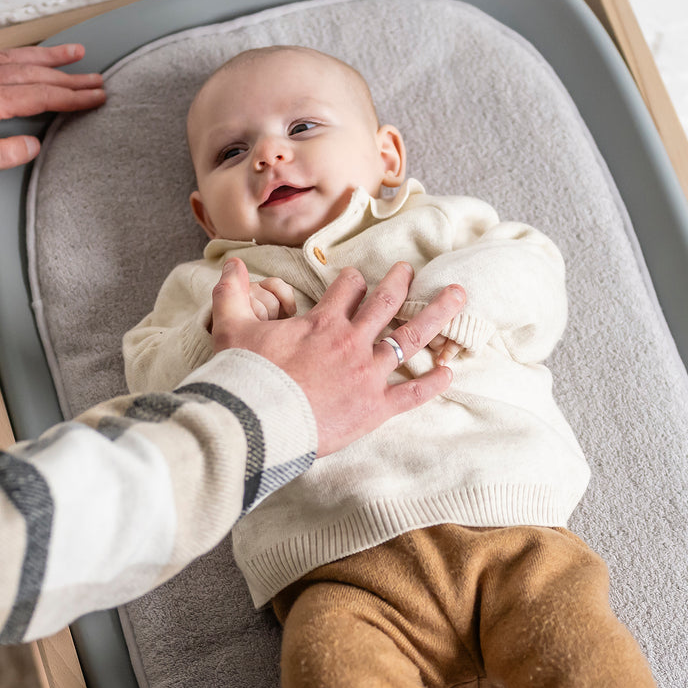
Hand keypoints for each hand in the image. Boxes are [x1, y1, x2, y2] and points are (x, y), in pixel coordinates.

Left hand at [0, 43, 105, 193]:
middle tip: (97, 79)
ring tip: (75, 54)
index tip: (95, 97)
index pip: (39, 97)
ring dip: (49, 58)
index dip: (71, 98)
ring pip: (16, 59)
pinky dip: (20, 56)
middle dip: (70, 77)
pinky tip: (30, 57)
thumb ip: (3, 154)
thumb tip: (33, 144)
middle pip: (34, 75)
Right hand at [210, 258, 465, 455]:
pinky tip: (449, 371)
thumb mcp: (231, 328)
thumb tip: (231, 265)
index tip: (357, 280)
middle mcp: (351, 342)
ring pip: (409, 337)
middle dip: (400, 282)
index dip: (352, 281)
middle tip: (411, 270)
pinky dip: (432, 383)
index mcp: (322, 322)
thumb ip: (232, 293)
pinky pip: (411, 393)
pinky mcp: (373, 408)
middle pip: (386, 302)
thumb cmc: (245, 377)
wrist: (257, 422)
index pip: (347, 288)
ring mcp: (366, 374)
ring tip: (457, 296)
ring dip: (435, 315)